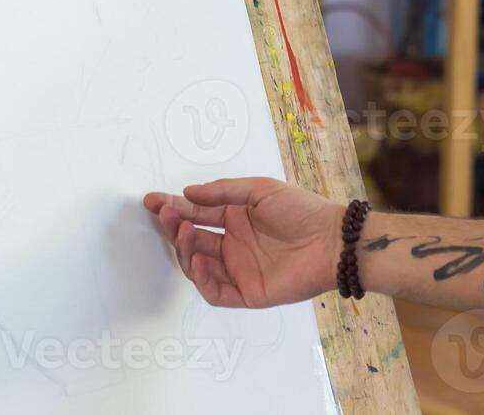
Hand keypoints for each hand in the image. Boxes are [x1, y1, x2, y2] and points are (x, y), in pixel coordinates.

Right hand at [144, 178, 343, 308]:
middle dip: (174, 225)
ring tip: (183, 229)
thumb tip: (187, 194)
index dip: (173, 207)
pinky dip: (201, 278)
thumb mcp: (259, 190)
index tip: (152, 200)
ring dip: (184, 248)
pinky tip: (198, 258)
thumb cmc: (300, 210)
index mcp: (235, 218)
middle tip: (165, 213)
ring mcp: (238, 269)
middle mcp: (232, 244)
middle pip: (192, 238)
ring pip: (197, 264)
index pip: (196, 213)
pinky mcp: (246, 292)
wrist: (331, 240)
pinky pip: (214, 290)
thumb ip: (222, 193)